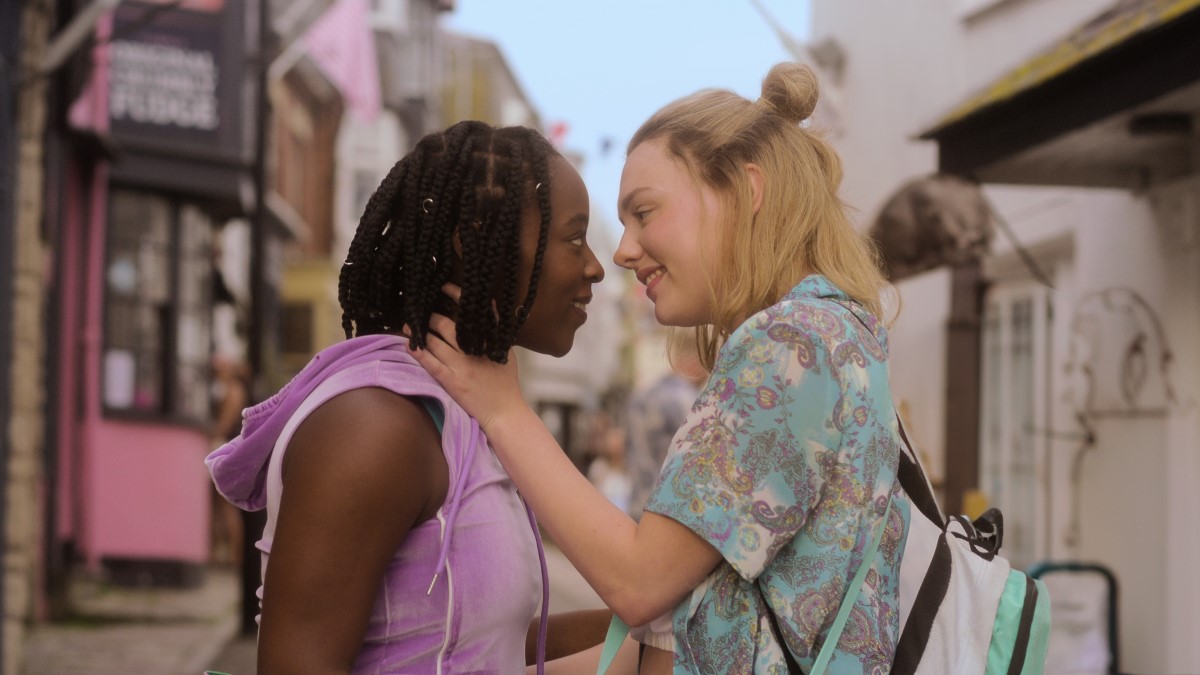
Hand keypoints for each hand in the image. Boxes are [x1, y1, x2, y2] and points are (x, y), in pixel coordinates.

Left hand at [406, 287, 528, 433]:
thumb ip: (496, 334)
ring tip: (409, 325)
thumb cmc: (505, 383)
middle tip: (421, 311)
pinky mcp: (452, 381)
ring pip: (436, 341)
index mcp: (491, 340)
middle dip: (432, 316)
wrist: (504, 412)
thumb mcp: (506, 353)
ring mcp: (463, 366)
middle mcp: (476, 350)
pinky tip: (409, 345)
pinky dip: (418, 353)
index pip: (474, 312)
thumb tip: (488, 312)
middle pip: (448, 324)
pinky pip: (431, 363)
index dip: (457, 296)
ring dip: (420, 331)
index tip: (445, 287)